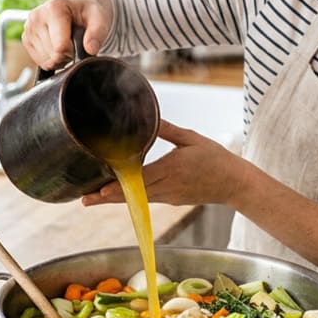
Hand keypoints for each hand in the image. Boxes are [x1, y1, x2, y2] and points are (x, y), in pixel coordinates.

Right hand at [21, 0, 113, 69]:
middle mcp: (36, 16)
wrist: (75, 4)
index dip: (74, 52)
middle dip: (67, 55)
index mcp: (53, 8)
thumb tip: (91, 49)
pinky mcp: (26, 38)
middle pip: (53, 55)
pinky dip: (51, 59)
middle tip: (75, 42)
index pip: (60, 47)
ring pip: (46, 60)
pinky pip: (39, 61)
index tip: (81, 43)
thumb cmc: (87, 10)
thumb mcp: (100, 17)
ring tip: (67, 43)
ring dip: (59, 58)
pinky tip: (58, 46)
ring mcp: (28, 28)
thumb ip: (98, 32)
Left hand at [81, 120, 247, 207]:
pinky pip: (145, 200)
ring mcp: (168, 196)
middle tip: (83, 200)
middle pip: (131, 195)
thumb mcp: (191, 139)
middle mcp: (167, 187)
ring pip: (135, 200)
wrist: (234, 184)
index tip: (98, 190)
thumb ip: (168, 130)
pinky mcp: (170, 200)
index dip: (117, 186)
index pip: (139, 180)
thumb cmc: (216, 159)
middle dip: (106, 198)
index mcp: (171, 169)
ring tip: (90, 200)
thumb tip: (148, 117)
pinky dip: (128, 198)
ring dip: (113, 200)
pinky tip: (113, 195)